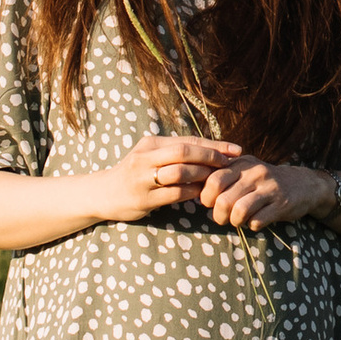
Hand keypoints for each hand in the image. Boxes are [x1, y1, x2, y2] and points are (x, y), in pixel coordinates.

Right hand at [93, 133, 244, 224]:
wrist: (104, 194)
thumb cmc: (135, 174)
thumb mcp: (151, 156)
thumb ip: (174, 153)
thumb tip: (212, 151)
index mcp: (150, 143)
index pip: (187, 140)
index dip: (214, 144)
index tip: (236, 150)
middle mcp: (145, 157)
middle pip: (183, 152)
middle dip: (210, 156)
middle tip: (229, 163)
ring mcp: (143, 178)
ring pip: (180, 172)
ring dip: (202, 175)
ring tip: (217, 179)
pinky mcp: (143, 199)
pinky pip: (174, 194)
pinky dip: (191, 193)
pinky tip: (202, 194)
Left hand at [195, 156, 326, 233]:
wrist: (303, 184)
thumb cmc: (264, 181)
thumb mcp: (246, 170)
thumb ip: (223, 175)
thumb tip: (195, 191)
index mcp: (242, 163)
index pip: (213, 180)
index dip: (206, 197)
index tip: (210, 203)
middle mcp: (255, 173)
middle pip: (223, 199)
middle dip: (218, 214)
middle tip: (221, 218)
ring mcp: (269, 188)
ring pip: (239, 211)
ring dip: (234, 222)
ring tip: (237, 221)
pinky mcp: (281, 204)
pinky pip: (257, 221)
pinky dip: (251, 225)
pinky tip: (255, 221)